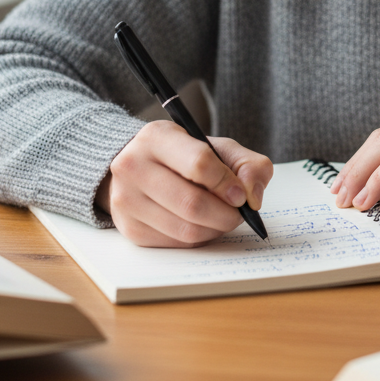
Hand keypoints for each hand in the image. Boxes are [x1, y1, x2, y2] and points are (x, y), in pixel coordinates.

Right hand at [95, 120, 272, 247]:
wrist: (141, 166)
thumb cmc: (185, 155)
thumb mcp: (216, 147)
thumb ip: (246, 164)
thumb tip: (252, 196)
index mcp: (156, 137)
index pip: (199, 163)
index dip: (226, 183)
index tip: (241, 195)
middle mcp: (133, 167)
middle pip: (191, 203)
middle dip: (225, 214)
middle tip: (238, 214)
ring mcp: (127, 200)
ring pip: (185, 229)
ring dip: (215, 229)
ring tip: (224, 218)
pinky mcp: (130, 229)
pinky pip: (175, 243)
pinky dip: (199, 238)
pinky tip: (204, 225)